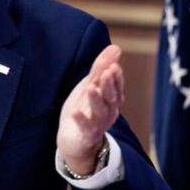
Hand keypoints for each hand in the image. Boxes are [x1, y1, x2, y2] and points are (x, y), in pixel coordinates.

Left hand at [57, 44, 123, 174]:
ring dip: (96, 100)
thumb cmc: (84, 110)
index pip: (116, 87)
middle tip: (107, 72)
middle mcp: (108, 112)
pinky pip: (87, 129)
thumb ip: (100, 69)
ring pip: (100, 112)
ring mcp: (98, 125)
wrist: (73, 141)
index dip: (116, 77)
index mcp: (111, 100)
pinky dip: (82, 121)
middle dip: (109, 85)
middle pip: (111, 98)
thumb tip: (116, 47)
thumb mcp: (90, 86)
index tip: (114, 66)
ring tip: (91, 89)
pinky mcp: (87, 137)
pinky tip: (76, 113)